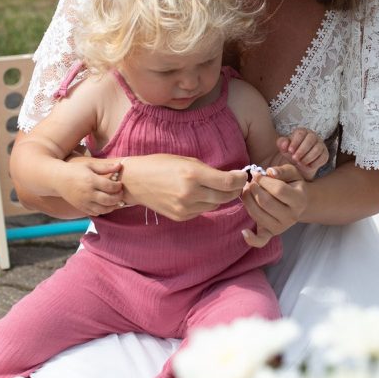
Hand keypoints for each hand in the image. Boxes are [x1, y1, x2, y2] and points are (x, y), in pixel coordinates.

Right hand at [56, 156, 125, 216]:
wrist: (58, 179)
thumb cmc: (75, 170)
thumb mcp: (89, 165)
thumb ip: (105, 167)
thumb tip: (119, 166)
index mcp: (91, 180)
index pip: (110, 186)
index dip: (118, 186)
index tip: (120, 184)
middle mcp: (88, 193)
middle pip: (109, 200)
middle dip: (118, 197)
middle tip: (120, 193)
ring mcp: (84, 202)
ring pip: (103, 209)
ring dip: (112, 206)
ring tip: (115, 201)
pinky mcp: (81, 207)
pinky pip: (95, 213)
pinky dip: (103, 211)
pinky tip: (106, 205)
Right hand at [120, 154, 246, 220]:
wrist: (135, 181)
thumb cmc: (160, 164)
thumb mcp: (186, 160)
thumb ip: (208, 170)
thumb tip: (230, 178)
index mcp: (192, 174)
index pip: (227, 183)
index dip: (240, 180)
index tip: (243, 175)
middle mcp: (190, 193)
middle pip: (225, 196)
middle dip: (235, 189)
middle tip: (237, 183)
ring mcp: (185, 208)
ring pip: (215, 205)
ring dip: (220, 196)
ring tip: (216, 187)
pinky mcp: (181, 217)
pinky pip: (202, 211)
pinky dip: (205, 203)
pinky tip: (199, 194)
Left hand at [241, 163, 306, 243]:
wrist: (300, 203)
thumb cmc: (293, 185)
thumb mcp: (292, 173)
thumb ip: (282, 170)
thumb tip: (269, 172)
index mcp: (299, 200)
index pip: (278, 190)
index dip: (263, 180)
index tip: (255, 173)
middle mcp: (292, 217)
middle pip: (266, 202)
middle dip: (253, 189)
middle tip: (249, 182)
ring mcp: (281, 227)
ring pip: (258, 214)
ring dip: (247, 200)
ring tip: (246, 190)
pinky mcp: (271, 234)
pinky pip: (261, 241)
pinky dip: (251, 239)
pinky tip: (244, 231)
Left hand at [276, 128, 328, 179]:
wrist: (299, 167)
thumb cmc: (291, 154)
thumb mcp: (284, 149)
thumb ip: (282, 143)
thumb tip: (285, 143)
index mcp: (302, 132)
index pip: (301, 133)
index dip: (295, 142)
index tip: (290, 151)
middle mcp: (313, 136)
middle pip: (310, 139)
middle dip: (302, 150)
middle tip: (294, 158)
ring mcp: (320, 145)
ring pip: (317, 149)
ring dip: (307, 157)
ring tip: (300, 162)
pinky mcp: (325, 154)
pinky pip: (323, 157)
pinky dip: (314, 163)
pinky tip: (308, 166)